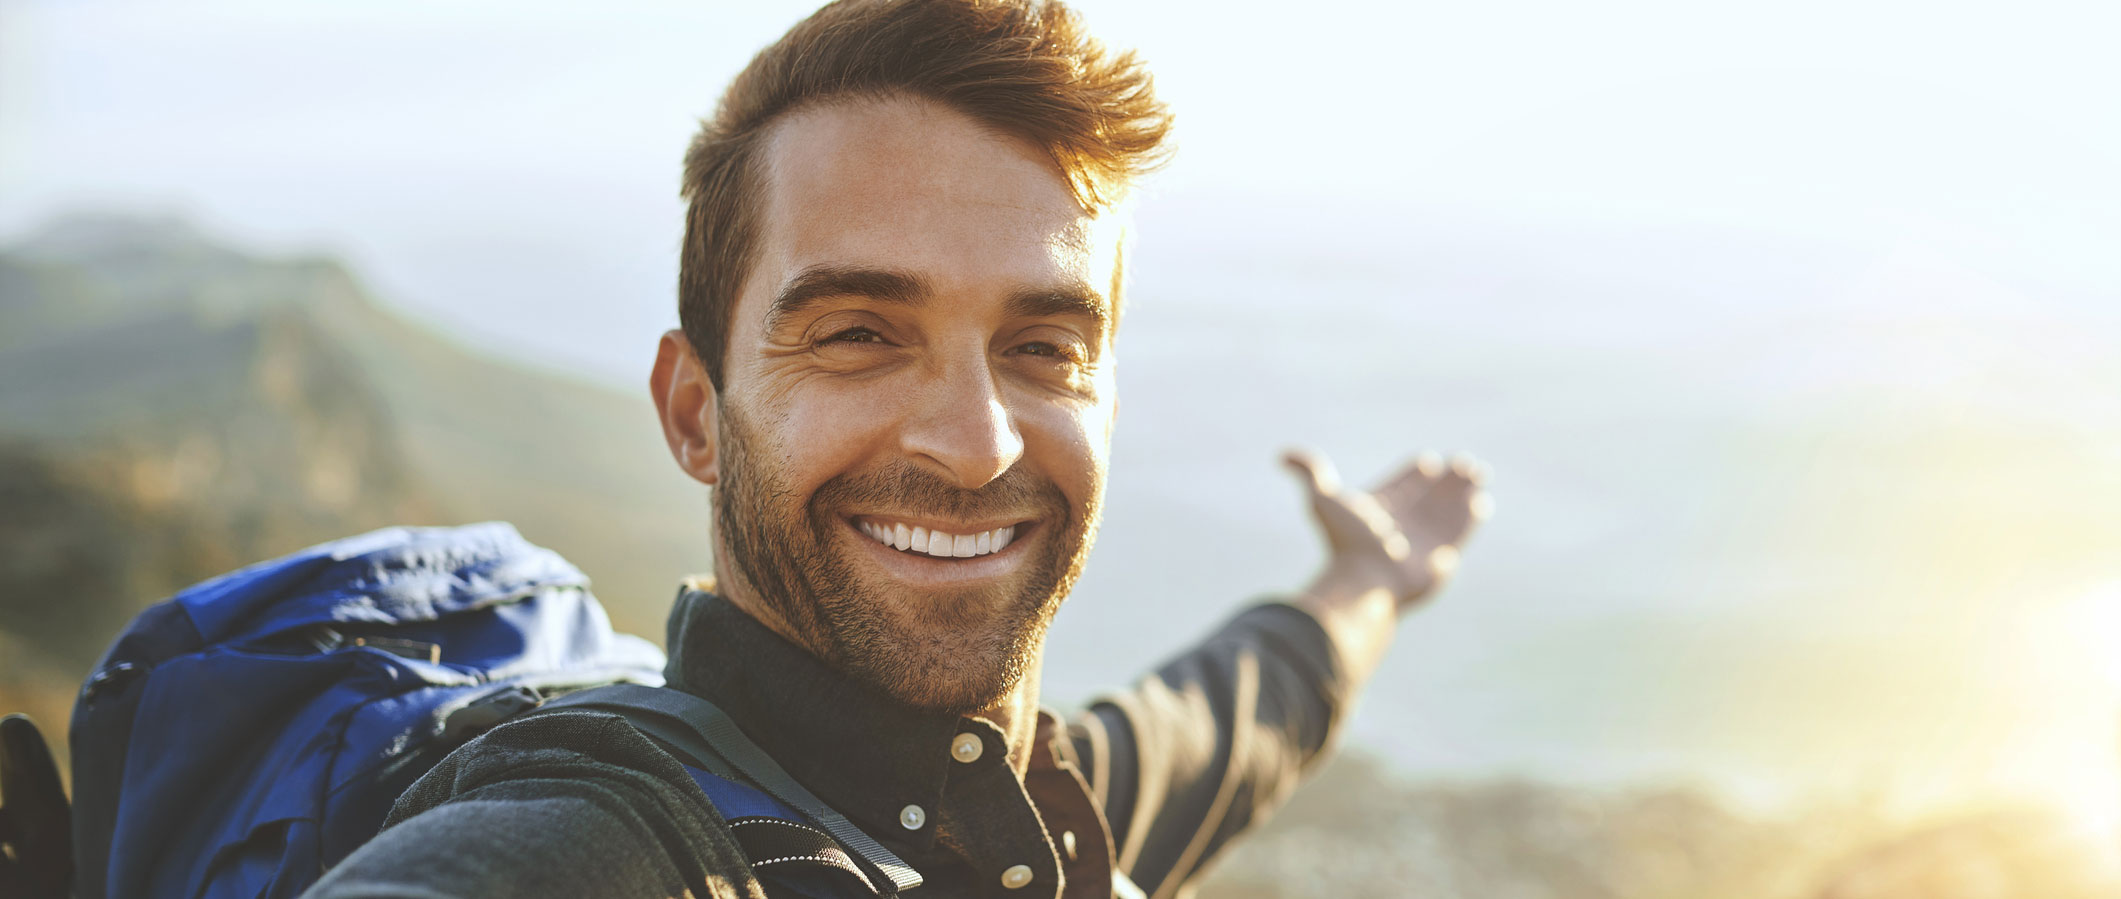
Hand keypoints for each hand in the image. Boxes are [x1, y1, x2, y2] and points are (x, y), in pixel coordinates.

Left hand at [1283, 448, 1490, 613]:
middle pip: (1430, 495)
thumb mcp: (1323, 500)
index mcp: (1381, 507)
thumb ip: (1310, 472)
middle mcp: (1403, 522)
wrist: (1365, 581)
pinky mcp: (1441, 556)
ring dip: (1463, 492)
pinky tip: (1481, 501)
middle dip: (1447, 479)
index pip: (1403, 483)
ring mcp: (1423, 539)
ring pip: (1448, 511)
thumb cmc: (1345, 542)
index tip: (1427, 462)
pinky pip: (1460, 532)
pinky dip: (1470, 516)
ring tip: (1478, 473)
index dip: (1416, 472)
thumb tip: (1282, 455)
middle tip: (1462, 463)